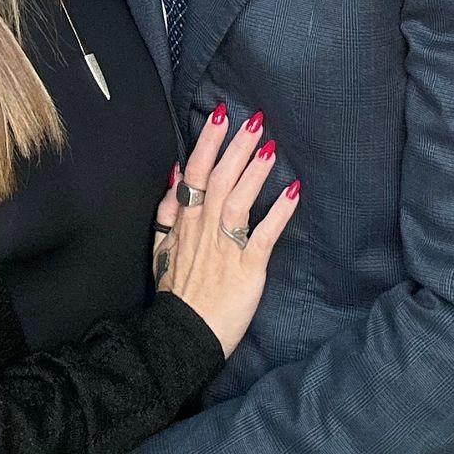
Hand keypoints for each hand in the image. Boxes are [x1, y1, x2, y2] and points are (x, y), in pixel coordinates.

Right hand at [150, 105, 299, 355]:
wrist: (182, 337)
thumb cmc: (177, 292)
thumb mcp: (161, 247)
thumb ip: (167, 210)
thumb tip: (176, 173)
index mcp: (185, 222)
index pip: (195, 173)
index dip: (208, 143)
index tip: (220, 116)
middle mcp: (203, 229)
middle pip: (219, 180)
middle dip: (236, 147)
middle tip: (254, 119)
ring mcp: (225, 248)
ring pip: (238, 201)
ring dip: (254, 172)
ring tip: (270, 146)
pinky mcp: (247, 269)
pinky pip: (263, 236)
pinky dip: (278, 213)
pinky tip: (293, 192)